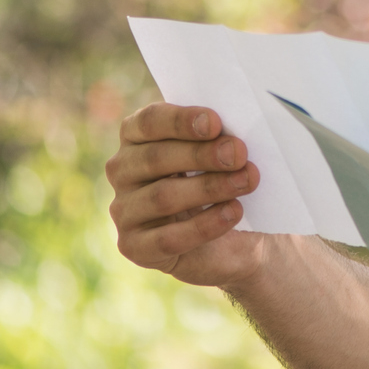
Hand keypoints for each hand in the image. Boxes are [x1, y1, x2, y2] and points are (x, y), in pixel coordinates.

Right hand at [106, 103, 267, 288]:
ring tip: (246, 181)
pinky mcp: (134, 246)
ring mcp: (123, 210)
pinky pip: (168, 238)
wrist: (230, 240)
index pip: (149, 121)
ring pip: (162, 197)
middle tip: (239, 153)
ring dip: (209, 187)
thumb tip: (233, 138)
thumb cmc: (220, 180)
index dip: (180, 121)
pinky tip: (233, 212)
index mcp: (136, 136)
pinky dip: (204, 225)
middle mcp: (122, 170)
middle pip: (156, 158)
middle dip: (201, 154)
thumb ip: (219, 140)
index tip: (215, 123)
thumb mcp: (220, 155)